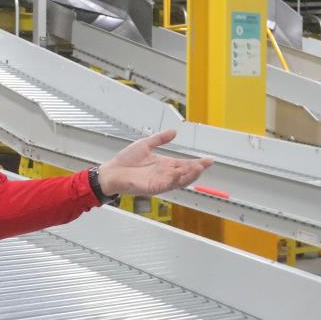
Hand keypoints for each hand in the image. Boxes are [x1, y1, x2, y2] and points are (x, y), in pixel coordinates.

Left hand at [97, 130, 213, 196]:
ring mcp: (160, 181)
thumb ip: (160, 138)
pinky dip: (175, 179)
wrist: (111, 171)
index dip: (197, 162)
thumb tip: (174, 132)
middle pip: (185, 173)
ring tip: (199, 168)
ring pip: (179, 180)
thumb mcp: (146, 144)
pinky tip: (181, 173)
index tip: (208, 159)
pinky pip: (167, 184)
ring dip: (190, 175)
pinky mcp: (153, 187)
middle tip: (207, 163)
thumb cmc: (125, 161)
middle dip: (197, 168)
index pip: (185, 164)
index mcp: (164, 164)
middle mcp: (164, 174)